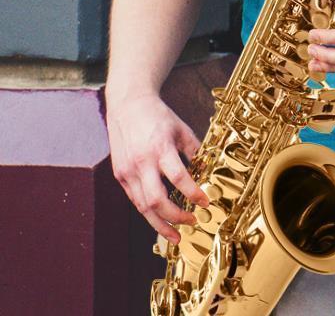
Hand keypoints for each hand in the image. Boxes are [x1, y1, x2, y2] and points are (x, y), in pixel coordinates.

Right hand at [106, 93, 209, 242]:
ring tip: (176, 235)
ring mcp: (128, 171)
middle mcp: (141, 163)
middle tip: (193, 222)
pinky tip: (159, 220)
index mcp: (160, 148)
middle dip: (176, 217)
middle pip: (157, 200)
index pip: (178, 177)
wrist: (128, 106)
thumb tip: (207, 170)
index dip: (193, 193)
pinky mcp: (120, 176)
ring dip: (160, 224)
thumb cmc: (157, 117)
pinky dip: (148, 213)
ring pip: (142, 207)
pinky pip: (135, 200)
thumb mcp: (181, 128)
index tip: (206, 202)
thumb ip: (194, 150)